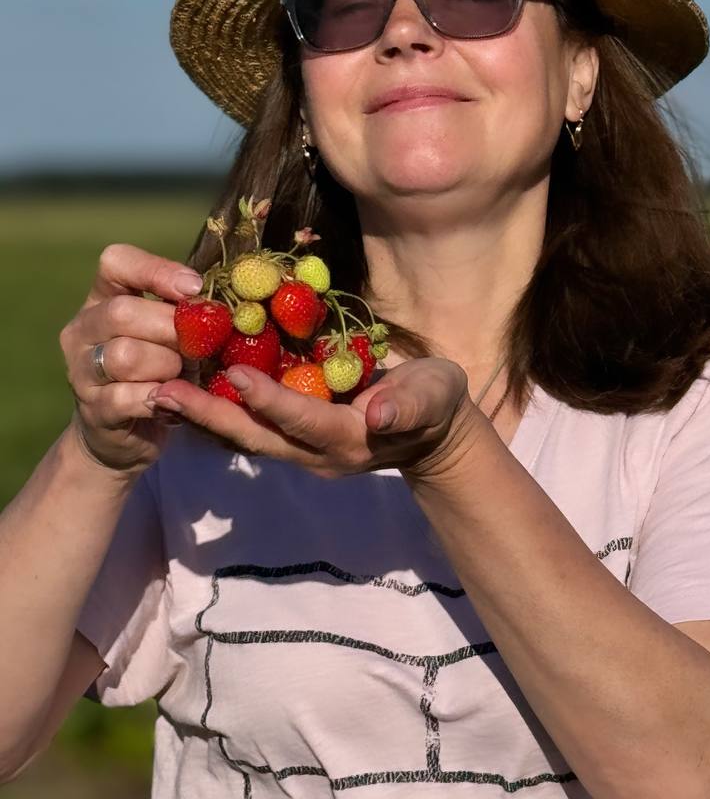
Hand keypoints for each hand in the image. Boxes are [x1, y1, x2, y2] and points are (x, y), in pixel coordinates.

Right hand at [59, 243, 203, 472]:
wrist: (126, 431)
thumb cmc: (156, 368)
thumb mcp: (168, 333)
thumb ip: (182, 311)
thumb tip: (214, 301)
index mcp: (103, 298)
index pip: (115, 262)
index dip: (156, 270)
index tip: (194, 289)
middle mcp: (83, 329)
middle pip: (122, 312)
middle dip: (171, 328)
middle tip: (197, 346)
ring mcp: (81, 370)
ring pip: (125, 356)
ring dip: (166, 366)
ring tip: (181, 376)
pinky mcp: (92, 408)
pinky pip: (126, 397)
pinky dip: (158, 399)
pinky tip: (171, 402)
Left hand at [146, 356, 483, 479]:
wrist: (431, 433)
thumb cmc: (436, 404)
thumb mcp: (435, 397)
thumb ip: (411, 404)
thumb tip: (382, 414)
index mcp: (348, 440)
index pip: (302, 419)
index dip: (270, 399)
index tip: (236, 374)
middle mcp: (316, 452)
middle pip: (255, 436)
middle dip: (209, 415)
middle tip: (162, 392)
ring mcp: (301, 449)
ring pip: (243, 435)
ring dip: (201, 416)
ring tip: (157, 392)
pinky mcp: (293, 437)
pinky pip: (249, 426)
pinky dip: (215, 410)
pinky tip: (184, 389)